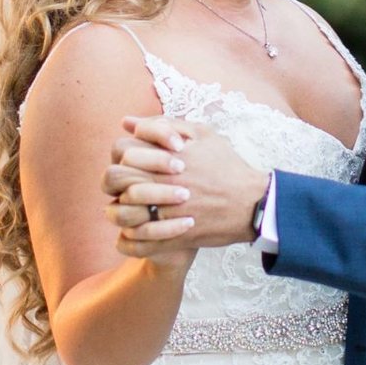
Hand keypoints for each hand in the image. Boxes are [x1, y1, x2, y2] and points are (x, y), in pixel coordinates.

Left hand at [105, 116, 267, 252]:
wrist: (253, 203)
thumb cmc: (227, 166)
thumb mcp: (202, 134)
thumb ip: (163, 125)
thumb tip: (128, 122)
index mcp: (165, 157)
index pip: (121, 150)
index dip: (123, 153)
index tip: (136, 160)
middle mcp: (160, 184)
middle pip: (113, 178)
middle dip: (115, 180)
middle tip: (129, 184)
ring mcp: (164, 212)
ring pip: (119, 212)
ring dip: (120, 209)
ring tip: (134, 207)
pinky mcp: (171, 238)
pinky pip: (133, 242)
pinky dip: (129, 238)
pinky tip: (138, 230)